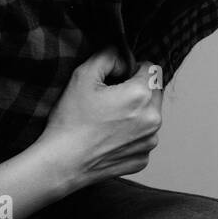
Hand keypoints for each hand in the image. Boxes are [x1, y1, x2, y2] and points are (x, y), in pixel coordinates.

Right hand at [37, 46, 163, 192]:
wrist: (62, 163)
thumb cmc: (70, 121)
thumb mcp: (83, 76)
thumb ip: (108, 56)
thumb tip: (122, 56)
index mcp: (141, 95)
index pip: (153, 69)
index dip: (134, 69)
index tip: (118, 78)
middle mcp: (153, 119)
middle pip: (155, 92)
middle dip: (139, 90)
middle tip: (112, 99)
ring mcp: (150, 141)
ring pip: (151, 116)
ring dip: (138, 112)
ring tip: (109, 119)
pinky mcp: (143, 158)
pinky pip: (144, 138)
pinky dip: (133, 135)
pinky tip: (110, 137)